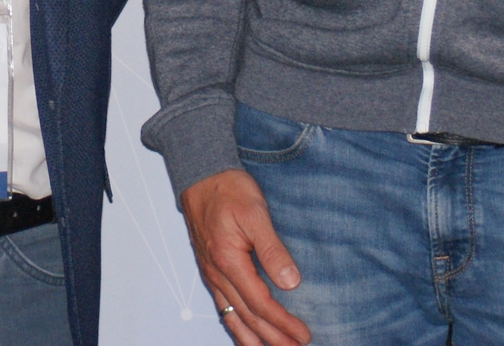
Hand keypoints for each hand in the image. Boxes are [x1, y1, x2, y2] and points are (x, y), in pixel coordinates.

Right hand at [179, 169, 311, 345]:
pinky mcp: (210, 269)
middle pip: (246, 317)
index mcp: (228, 260)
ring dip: (252, 338)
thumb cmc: (227, 188)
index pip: (260, 303)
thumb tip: (290, 282)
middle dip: (272, 338)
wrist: (201, 173)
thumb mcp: (255, 213)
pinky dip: (234, 325)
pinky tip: (243, 331)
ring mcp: (210, 273)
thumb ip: (272, 250)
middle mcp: (216, 272)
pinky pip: (221, 306)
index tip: (303, 334)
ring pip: (231, 316)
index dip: (283, 323)